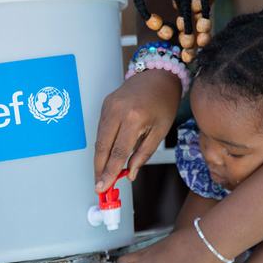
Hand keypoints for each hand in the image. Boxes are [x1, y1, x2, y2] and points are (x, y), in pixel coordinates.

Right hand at [94, 68, 181, 191]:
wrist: (158, 75)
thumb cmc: (164, 102)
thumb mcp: (160, 130)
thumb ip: (144, 153)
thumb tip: (130, 173)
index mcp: (134, 118)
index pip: (117, 152)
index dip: (109, 172)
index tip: (104, 187)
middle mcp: (117, 112)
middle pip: (102, 147)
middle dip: (99, 169)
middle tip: (99, 186)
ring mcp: (108, 107)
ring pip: (99, 139)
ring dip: (99, 159)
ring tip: (102, 175)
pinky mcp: (105, 104)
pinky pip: (101, 129)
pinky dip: (102, 144)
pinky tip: (105, 157)